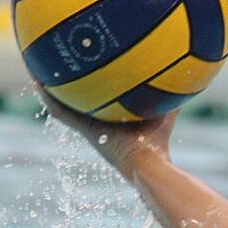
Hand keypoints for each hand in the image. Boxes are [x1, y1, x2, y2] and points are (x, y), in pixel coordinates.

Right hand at [33, 83, 176, 179]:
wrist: (147, 162)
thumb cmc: (160, 140)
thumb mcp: (166, 109)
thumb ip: (172, 92)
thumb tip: (188, 71)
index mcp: (114, 118)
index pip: (100, 100)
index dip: (93, 86)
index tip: (87, 69)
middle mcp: (99, 122)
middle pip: (80, 100)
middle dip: (69, 85)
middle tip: (57, 65)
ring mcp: (90, 127)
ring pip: (65, 105)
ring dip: (53, 90)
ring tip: (39, 71)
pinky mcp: (85, 130)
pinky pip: (63, 113)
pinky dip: (50, 100)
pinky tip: (39, 84)